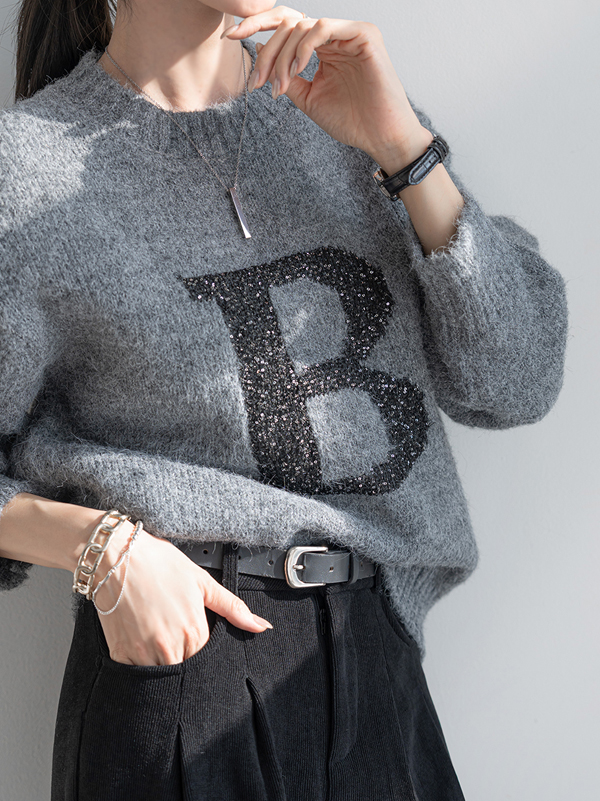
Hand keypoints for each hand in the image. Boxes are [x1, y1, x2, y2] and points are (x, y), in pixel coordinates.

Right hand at [94, 525, 271, 665]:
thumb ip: (232, 607)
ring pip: (161, 675)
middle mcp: (170, 647)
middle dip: (183, 657)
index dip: (202, 649)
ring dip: (162, 662)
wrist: (116, 556)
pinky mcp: (121, 655)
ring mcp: (144, 653)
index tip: (192, 635)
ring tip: (156, 635)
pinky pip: (135, 674)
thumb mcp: (201, 581)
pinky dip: (139, 664)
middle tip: (173, 632)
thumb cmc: (159, 564)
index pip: (207, 659)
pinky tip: (139, 641)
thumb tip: (262, 626)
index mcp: (194, 631)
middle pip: (185, 670)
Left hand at [222, 6, 433, 171]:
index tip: (231, 38)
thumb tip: (261, 55)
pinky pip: (323, 27)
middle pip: (289, 22)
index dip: (256, 27)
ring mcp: (350, 32)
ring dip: (284, 56)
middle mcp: (336, 35)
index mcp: (324, 47)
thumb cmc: (352, 122)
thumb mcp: (308, 99)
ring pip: (302, 25)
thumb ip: (287, 77)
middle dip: (267, 49)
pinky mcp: (364, 34)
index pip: (287, 27)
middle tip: (258, 81)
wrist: (380, 136)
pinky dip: (304, 47)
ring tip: (281, 85)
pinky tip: (298, 69)